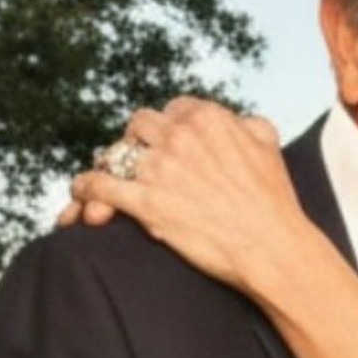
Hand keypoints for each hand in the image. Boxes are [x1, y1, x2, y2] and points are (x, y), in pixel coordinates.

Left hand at [63, 99, 315, 303]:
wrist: (272, 249)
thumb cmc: (275, 204)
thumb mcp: (269, 148)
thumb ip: (249, 125)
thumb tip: (239, 121)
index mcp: (208, 118)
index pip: (174, 108)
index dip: (169, 125)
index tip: (168, 141)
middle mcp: (180, 136)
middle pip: (139, 125)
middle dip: (139, 140)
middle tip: (139, 159)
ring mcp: (160, 168)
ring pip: (115, 153)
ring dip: (108, 164)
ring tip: (104, 175)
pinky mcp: (146, 203)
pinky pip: (99, 186)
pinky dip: (85, 188)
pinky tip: (82, 192)